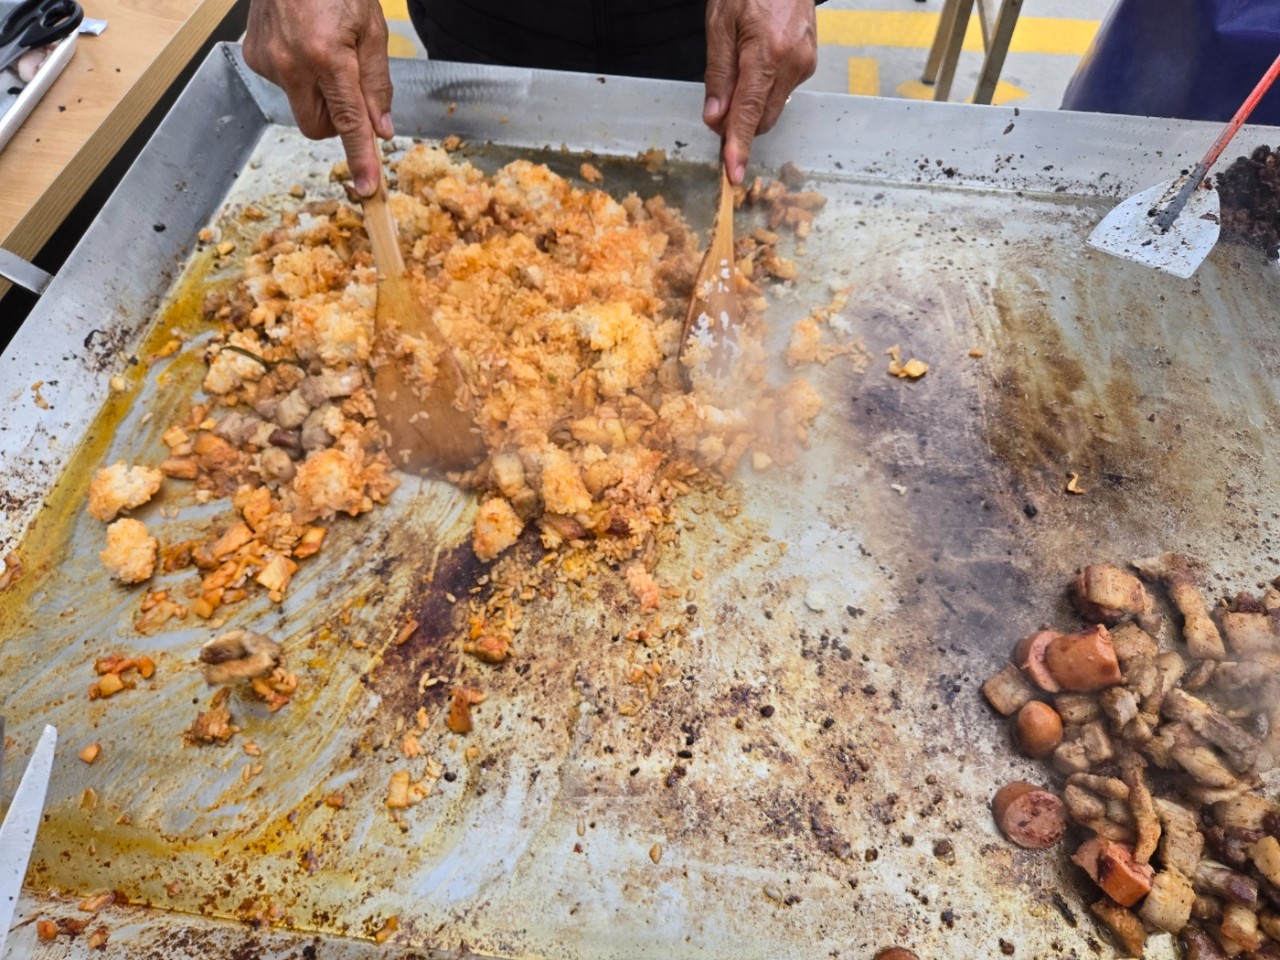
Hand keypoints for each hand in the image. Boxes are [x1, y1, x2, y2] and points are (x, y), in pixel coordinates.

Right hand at [243, 0, 393, 196]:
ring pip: (300, 105)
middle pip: (318, 127)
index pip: (348, 122)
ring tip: (323, 49)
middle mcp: (291, 64)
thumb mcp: (372, 28)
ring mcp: (267, 61)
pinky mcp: (253, 55)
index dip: (360, 158)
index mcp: (326, 57)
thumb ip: (377, 83)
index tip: (368, 187)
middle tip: (350, 92)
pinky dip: (298, 73)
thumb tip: (381, 129)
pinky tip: (302, 42)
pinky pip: (283, 83)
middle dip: (337, 122)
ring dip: (317, 92)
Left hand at [703, 0, 816, 184]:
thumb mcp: (719, 25)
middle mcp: (792, 63)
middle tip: (717, 109)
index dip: (739, 145)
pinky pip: (781, 91)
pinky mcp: (808, 62)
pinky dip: (763, 91)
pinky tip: (754, 67)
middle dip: (738, 125)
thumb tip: (715, 118)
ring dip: (751, 108)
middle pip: (762, 118)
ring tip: (735, 78)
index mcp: (767, 53)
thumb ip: (718, 74)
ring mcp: (804, 64)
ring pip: (772, 108)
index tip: (733, 172)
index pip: (750, 113)